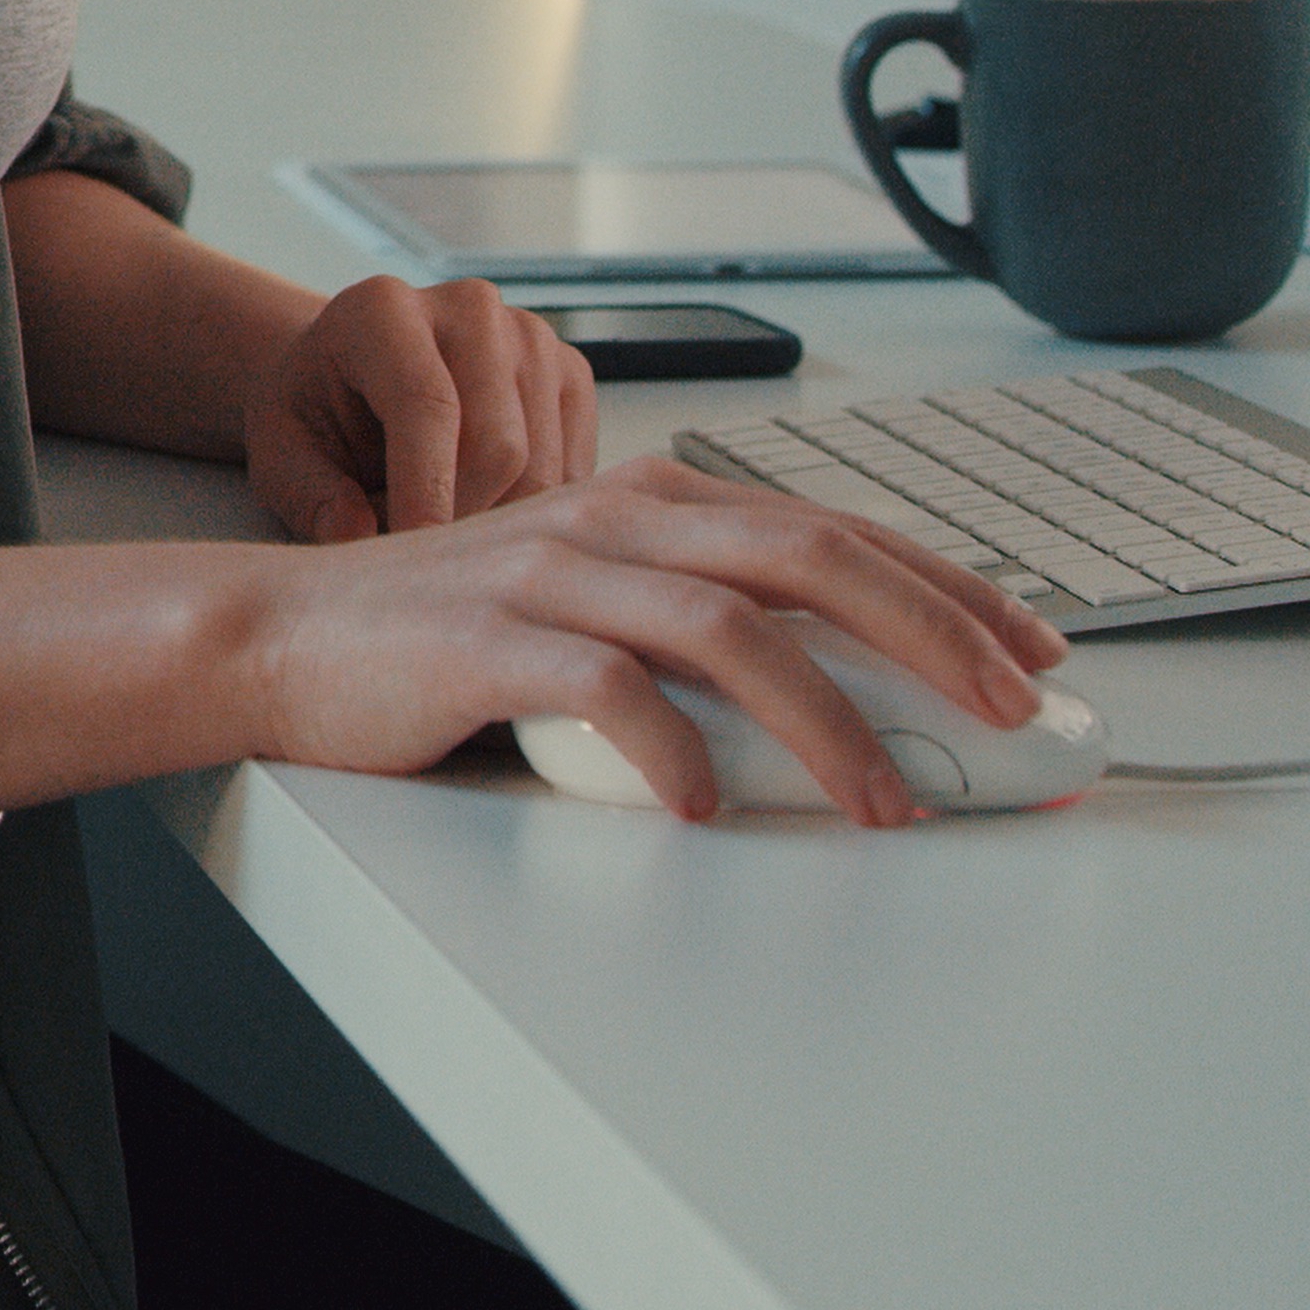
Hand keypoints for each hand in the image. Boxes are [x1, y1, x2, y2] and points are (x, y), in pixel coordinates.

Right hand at [237, 458, 1075, 824]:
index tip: (1030, 647)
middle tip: (1008, 709)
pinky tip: (710, 809)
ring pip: (726, 627)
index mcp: (653, 500)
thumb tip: (840, 696)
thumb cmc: (444, 635)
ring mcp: (550, 573)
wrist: (278, 635)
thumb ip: (696, 625)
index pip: (831, 528)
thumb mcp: (591, 604)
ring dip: (825, 720)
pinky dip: (671, 752)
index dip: (945, 584)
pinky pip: (604, 690)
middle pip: (807, 556)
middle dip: (930, 631)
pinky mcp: (487, 641)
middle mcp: (615, 518)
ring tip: (887, 801)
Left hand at [247, 273, 590, 543]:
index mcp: (383, 309)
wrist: (358, 375)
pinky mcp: (571, 374)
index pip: (426, 404)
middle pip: (500, 446)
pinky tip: (481, 508)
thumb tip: (355, 536)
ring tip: (434, 517)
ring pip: (544, 469)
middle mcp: (469, 307)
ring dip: (492, 521)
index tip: (416, 558)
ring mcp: (531, 336)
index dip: (425, 491)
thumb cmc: (318, 415)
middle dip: (459, 519)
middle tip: (411, 550)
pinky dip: (529, 513)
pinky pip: (575, 472)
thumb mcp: (281, 453)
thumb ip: (311, 495)